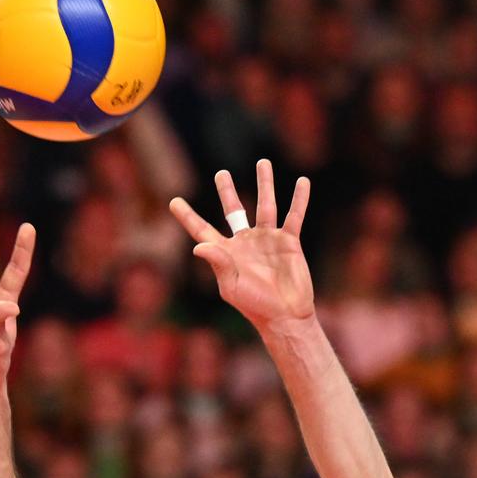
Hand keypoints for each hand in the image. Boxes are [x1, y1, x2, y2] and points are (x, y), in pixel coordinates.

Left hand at [169, 160, 315, 329]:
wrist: (285, 314)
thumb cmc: (254, 304)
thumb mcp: (230, 285)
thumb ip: (217, 262)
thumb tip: (197, 245)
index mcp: (225, 252)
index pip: (202, 229)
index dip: (187, 216)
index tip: (174, 201)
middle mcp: (245, 242)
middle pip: (234, 210)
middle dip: (227, 192)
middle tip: (222, 174)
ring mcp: (267, 239)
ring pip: (266, 205)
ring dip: (265, 184)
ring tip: (263, 162)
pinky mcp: (289, 241)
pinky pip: (294, 215)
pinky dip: (299, 199)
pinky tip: (302, 182)